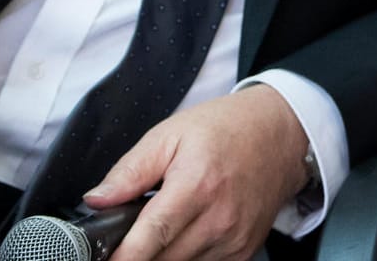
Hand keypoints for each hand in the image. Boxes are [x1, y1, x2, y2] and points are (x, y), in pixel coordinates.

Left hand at [83, 85, 308, 260]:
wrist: (279, 134)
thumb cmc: (226, 129)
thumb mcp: (171, 134)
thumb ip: (130, 171)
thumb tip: (96, 200)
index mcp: (196, 185)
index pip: (152, 236)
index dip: (123, 257)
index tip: (105, 260)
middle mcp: (219, 219)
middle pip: (162, 259)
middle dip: (136, 254)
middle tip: (126, 235)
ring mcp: (234, 239)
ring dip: (162, 256)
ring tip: (162, 226)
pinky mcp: (243, 251)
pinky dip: (185, 257)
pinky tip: (184, 234)